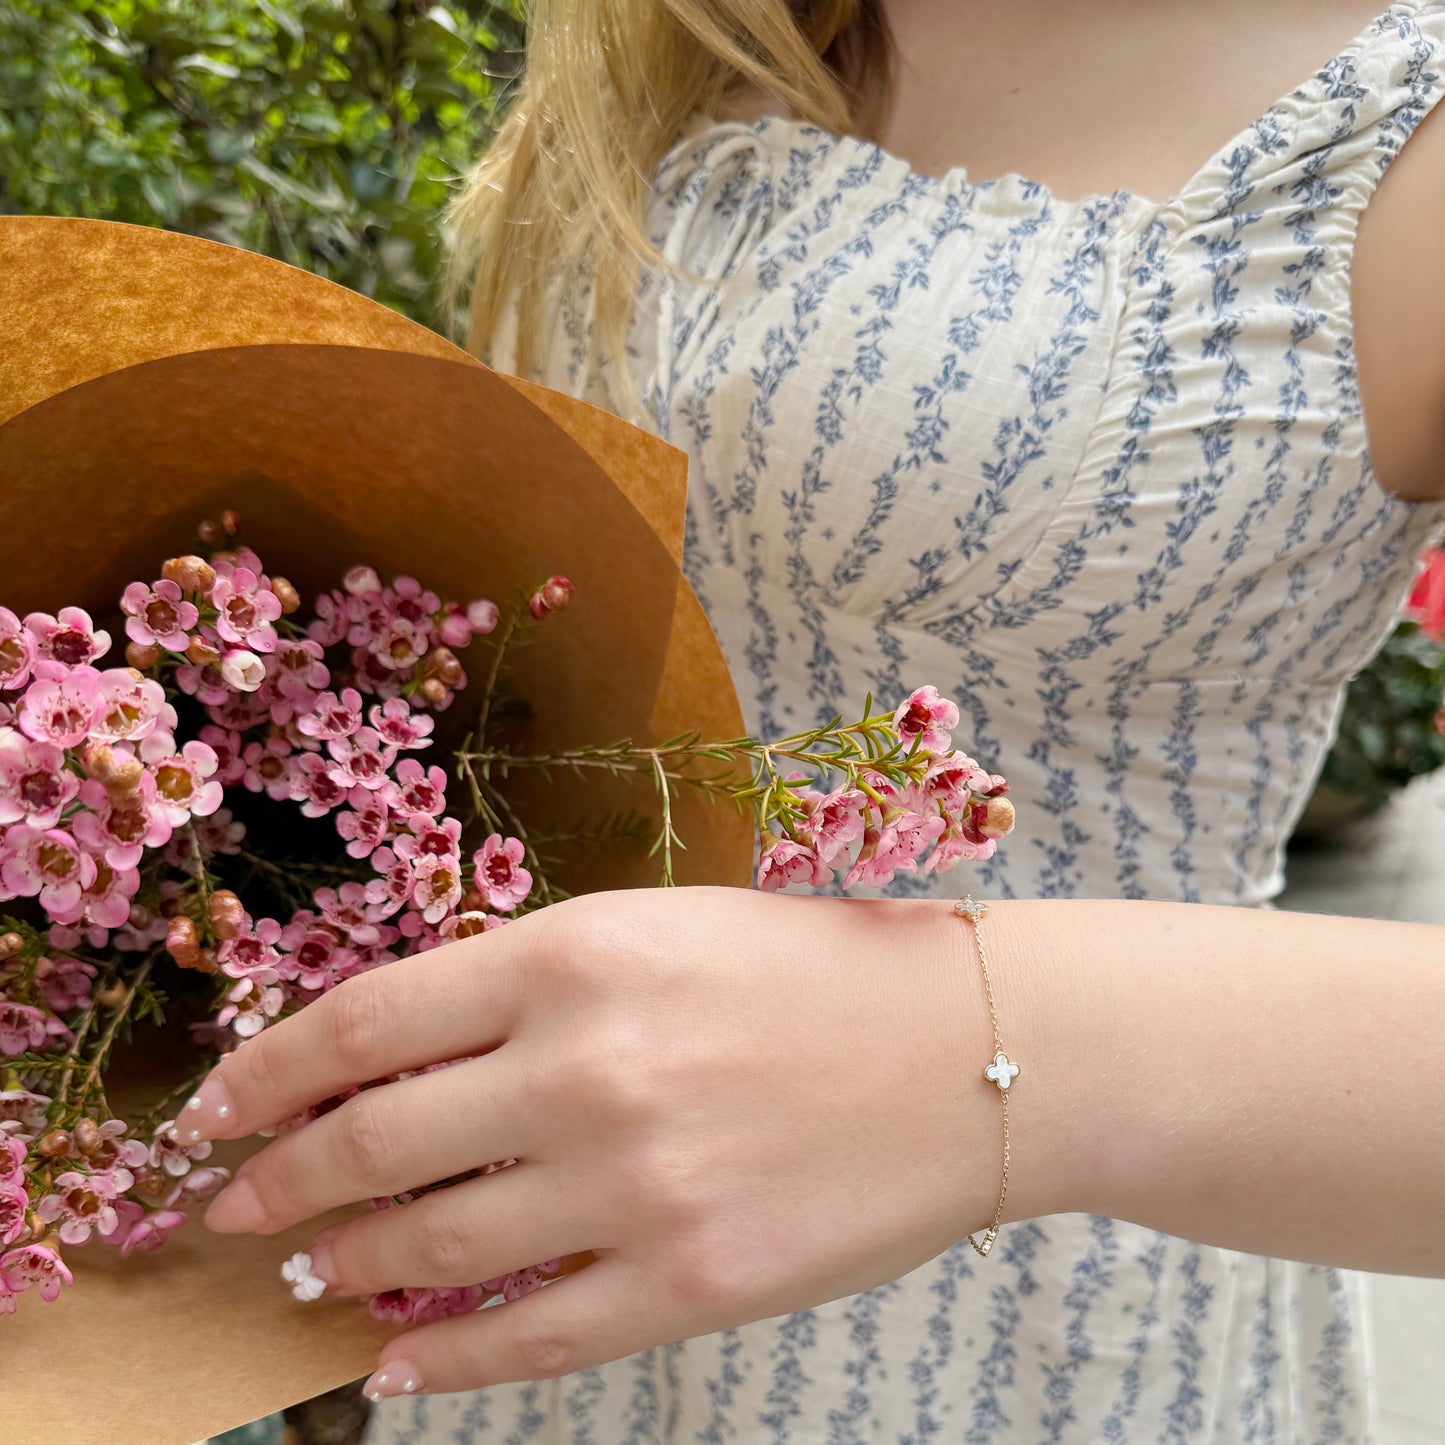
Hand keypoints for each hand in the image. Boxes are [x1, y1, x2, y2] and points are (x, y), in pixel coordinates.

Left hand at [181, 886, 1015, 1398]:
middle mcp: (586, 1069)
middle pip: (371, 1141)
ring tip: (308, 1271)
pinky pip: (527, 1339)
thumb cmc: (812, 967)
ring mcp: (635, 1186)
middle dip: (277, 1181)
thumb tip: (396, 1056)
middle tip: (233, 1207)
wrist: (973, 1051)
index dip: (263, 1073)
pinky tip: (393, 1360)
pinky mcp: (689, 1283)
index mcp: (574, 956)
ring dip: (346, 1264)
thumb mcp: (657, 928)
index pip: (363, 1022)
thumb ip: (524, 986)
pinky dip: (439, 1357)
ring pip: (431, 1245)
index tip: (212, 1110)